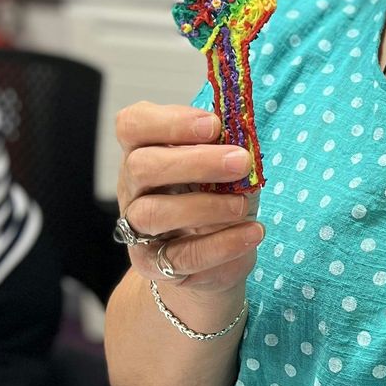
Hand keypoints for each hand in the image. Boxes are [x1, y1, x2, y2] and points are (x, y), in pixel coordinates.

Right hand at [115, 103, 262, 304]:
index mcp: (144, 151)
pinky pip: (180, 255)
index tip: (214, 125)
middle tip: (241, 162)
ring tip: (243, 204)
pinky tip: (253, 233)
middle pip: (141, 166)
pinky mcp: (152, 263)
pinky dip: (222, 244)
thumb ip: (228, 149)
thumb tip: (247, 137)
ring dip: (206, 206)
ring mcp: (136, 227)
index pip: (133, 125)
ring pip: (153, 212)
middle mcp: (132, 186)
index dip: (170, 121)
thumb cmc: (216, 196)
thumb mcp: (222, 168)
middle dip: (195, 161)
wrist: (210, 256)